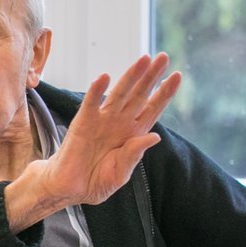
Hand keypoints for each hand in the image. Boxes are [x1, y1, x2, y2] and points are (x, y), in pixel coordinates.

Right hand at [14, 54, 180, 225]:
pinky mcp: (82, 123)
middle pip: (139, 95)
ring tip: (143, 60)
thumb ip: (134, 155)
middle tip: (163, 57)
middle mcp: (120, 123)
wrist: (68, 189)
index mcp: (133, 135)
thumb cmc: (94, 182)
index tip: (176, 75)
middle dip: (152, 76)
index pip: (152, 109)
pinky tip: (104, 78)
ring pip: (120, 93)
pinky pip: (90, 103)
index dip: (164, 93)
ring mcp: (102, 121)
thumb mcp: (120, 174)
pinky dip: (96, 91)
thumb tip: (154, 136)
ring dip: (131, 76)